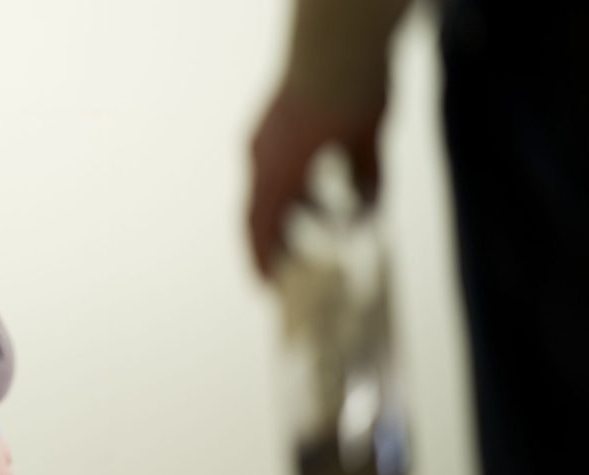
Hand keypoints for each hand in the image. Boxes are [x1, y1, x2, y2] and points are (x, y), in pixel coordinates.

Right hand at [248, 88, 383, 277]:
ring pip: (268, 187)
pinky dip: (293, 184)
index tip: (267, 289)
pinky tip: (319, 186)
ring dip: (287, 212)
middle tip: (288, 269)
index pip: (258, 230)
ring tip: (316, 229)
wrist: (339, 32)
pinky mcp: (275, 118)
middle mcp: (260, 155)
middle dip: (273, 244)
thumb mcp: (368, 145)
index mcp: (276, 171)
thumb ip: (366, 186)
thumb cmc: (352, 87)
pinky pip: (275, 163)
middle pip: (258, 212)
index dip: (261, 263)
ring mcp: (263, 134)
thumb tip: (368, 212)